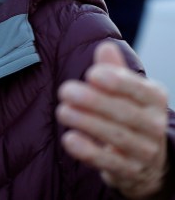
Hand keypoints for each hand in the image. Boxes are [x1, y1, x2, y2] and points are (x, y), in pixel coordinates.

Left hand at [56, 42, 170, 198]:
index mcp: (154, 99)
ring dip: (87, 123)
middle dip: (94, 101)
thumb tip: (104, 46)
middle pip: (125, 113)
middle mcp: (154, 125)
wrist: (147, 160)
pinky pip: (108, 162)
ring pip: (116, 137)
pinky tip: (69, 139)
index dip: (118, 82)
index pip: (139, 90)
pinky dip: (88, 151)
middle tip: (65, 91)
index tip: (92, 74)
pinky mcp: (128, 171)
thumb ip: (114, 70)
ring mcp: (144, 151)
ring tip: (62, 111)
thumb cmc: (129, 114)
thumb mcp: (127, 91)